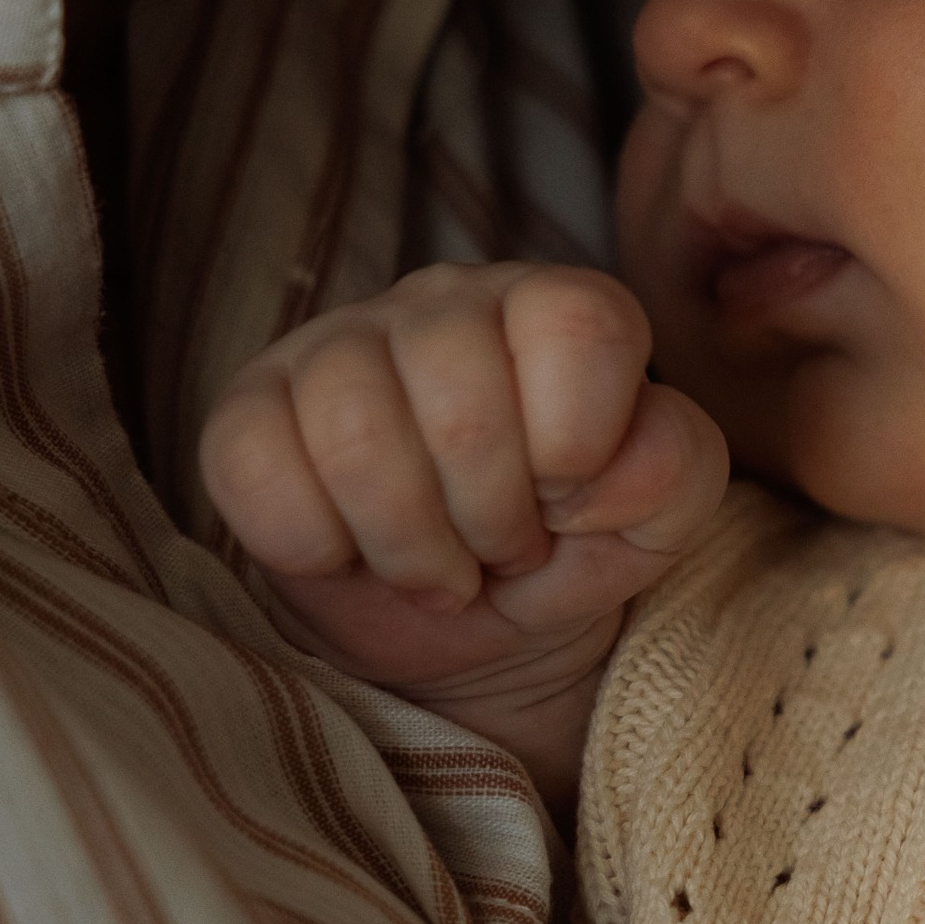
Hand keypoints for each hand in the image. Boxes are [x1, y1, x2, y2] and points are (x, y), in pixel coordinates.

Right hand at [199, 263, 726, 765]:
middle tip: (500, 551)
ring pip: (354, 434)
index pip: (583, 326)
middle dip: (493, 521)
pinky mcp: (249, 407)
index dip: (579, 449)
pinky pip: (255, 467)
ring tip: (437, 568)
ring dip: (409, 546)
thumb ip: (675, 470)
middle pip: (464, 406)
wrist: (463, 623)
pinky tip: (349, 552)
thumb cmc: (563, 549)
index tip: (568, 502)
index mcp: (556, 308)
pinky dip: (313, 544)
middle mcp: (444, 301)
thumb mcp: (652, 524)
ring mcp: (336, 344)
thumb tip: (605, 463)